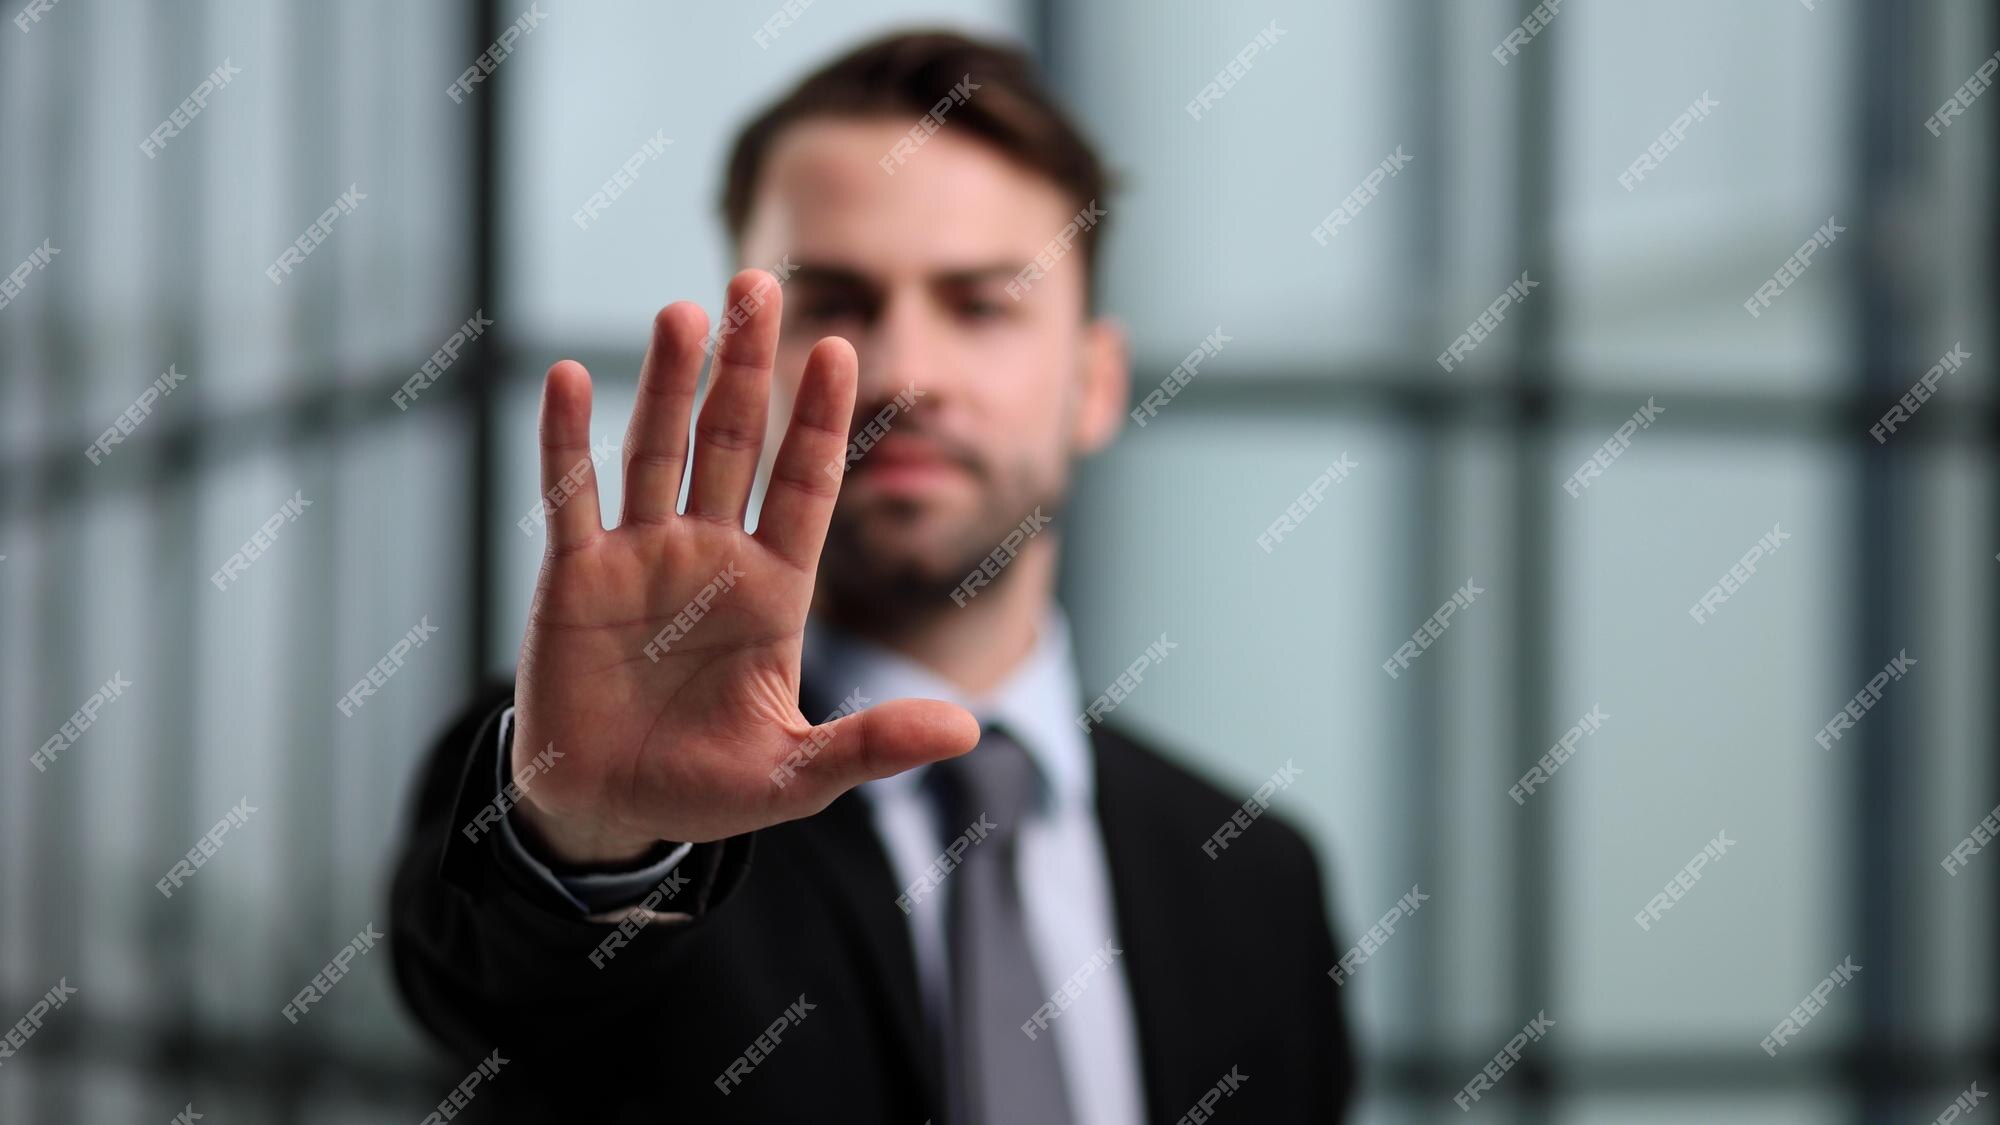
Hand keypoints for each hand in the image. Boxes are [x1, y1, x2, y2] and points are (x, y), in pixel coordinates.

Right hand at [507, 269, 978, 864]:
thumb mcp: (797, 775)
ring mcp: (641, 556)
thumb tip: (969, 733)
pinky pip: (572, 498)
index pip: (805, 484)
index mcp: (774, 589)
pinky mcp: (574, 577)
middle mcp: (712, 555)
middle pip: (735, 442)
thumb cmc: (707, 788)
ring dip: (666, 382)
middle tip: (760, 286)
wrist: (608, 812)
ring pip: (658, 450)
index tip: (839, 349)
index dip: (820, 420)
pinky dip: (566, 443)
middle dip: (748, 367)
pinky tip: (566, 379)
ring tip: (685, 312)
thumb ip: (872, 746)